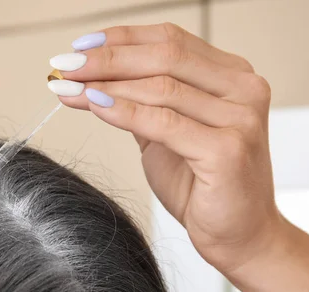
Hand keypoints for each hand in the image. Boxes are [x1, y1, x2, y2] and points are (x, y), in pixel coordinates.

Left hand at [52, 24, 283, 272]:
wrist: (238, 235)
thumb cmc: (204, 186)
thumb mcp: (168, 135)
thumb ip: (142, 103)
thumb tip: (91, 80)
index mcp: (232, 77)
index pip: (171, 40)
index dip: (122, 38)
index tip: (80, 47)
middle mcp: (243, 89)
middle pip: (164, 56)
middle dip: (106, 60)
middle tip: (66, 65)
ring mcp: (240, 118)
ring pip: (161, 87)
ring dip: (106, 85)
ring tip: (70, 88)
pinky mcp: (228, 149)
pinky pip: (163, 123)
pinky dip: (124, 112)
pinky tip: (94, 107)